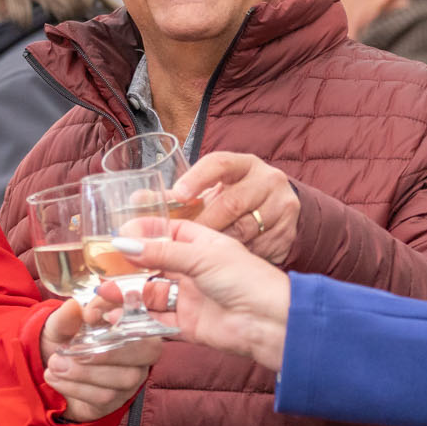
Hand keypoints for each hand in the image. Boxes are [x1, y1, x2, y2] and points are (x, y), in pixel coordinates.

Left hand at [38, 301, 158, 421]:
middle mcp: (142, 349)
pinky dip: (76, 387)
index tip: (91, 314)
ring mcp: (134, 377)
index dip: (125, 310)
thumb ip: (67, 316)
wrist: (54, 373)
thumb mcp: (61, 325)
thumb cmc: (65, 341)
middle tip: (73, 351)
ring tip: (55, 365)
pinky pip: (106, 396)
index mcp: (132, 321)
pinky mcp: (118, 400)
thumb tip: (74, 306)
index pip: (142, 313)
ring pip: (125, 377)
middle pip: (149, 350)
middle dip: (110, 351)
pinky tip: (56, 378)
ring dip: (84, 372)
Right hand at [106, 222, 290, 371]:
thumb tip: (123, 244)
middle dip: (126, 268)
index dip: (140, 234)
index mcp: (201, 244)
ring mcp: (189, 296)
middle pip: (151, 265)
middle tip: (99, 270)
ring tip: (102, 295)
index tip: (114, 236)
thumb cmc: (245, 279)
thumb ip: (161, 252)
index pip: (165, 232)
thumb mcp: (201, 256)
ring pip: (149, 293)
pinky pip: (155, 319)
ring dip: (126, 294)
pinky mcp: (186, 323)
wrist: (267, 321)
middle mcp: (193, 269)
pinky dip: (135, 318)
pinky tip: (115, 315)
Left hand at [173, 152, 300, 265]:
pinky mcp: (289, 231)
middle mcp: (267, 180)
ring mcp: (282, 206)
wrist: (281, 214)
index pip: (219, 163)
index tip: (179, 195)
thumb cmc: (238, 200)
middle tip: (185, 243)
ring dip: (221, 244)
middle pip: (231, 202)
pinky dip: (241, 257)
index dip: (197, 178)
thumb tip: (138, 200)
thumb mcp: (215, 191)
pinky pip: (259, 248)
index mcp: (244, 165)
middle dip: (205, 224)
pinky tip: (230, 263)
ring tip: (205, 256)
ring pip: (245, 229)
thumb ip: (179, 197)